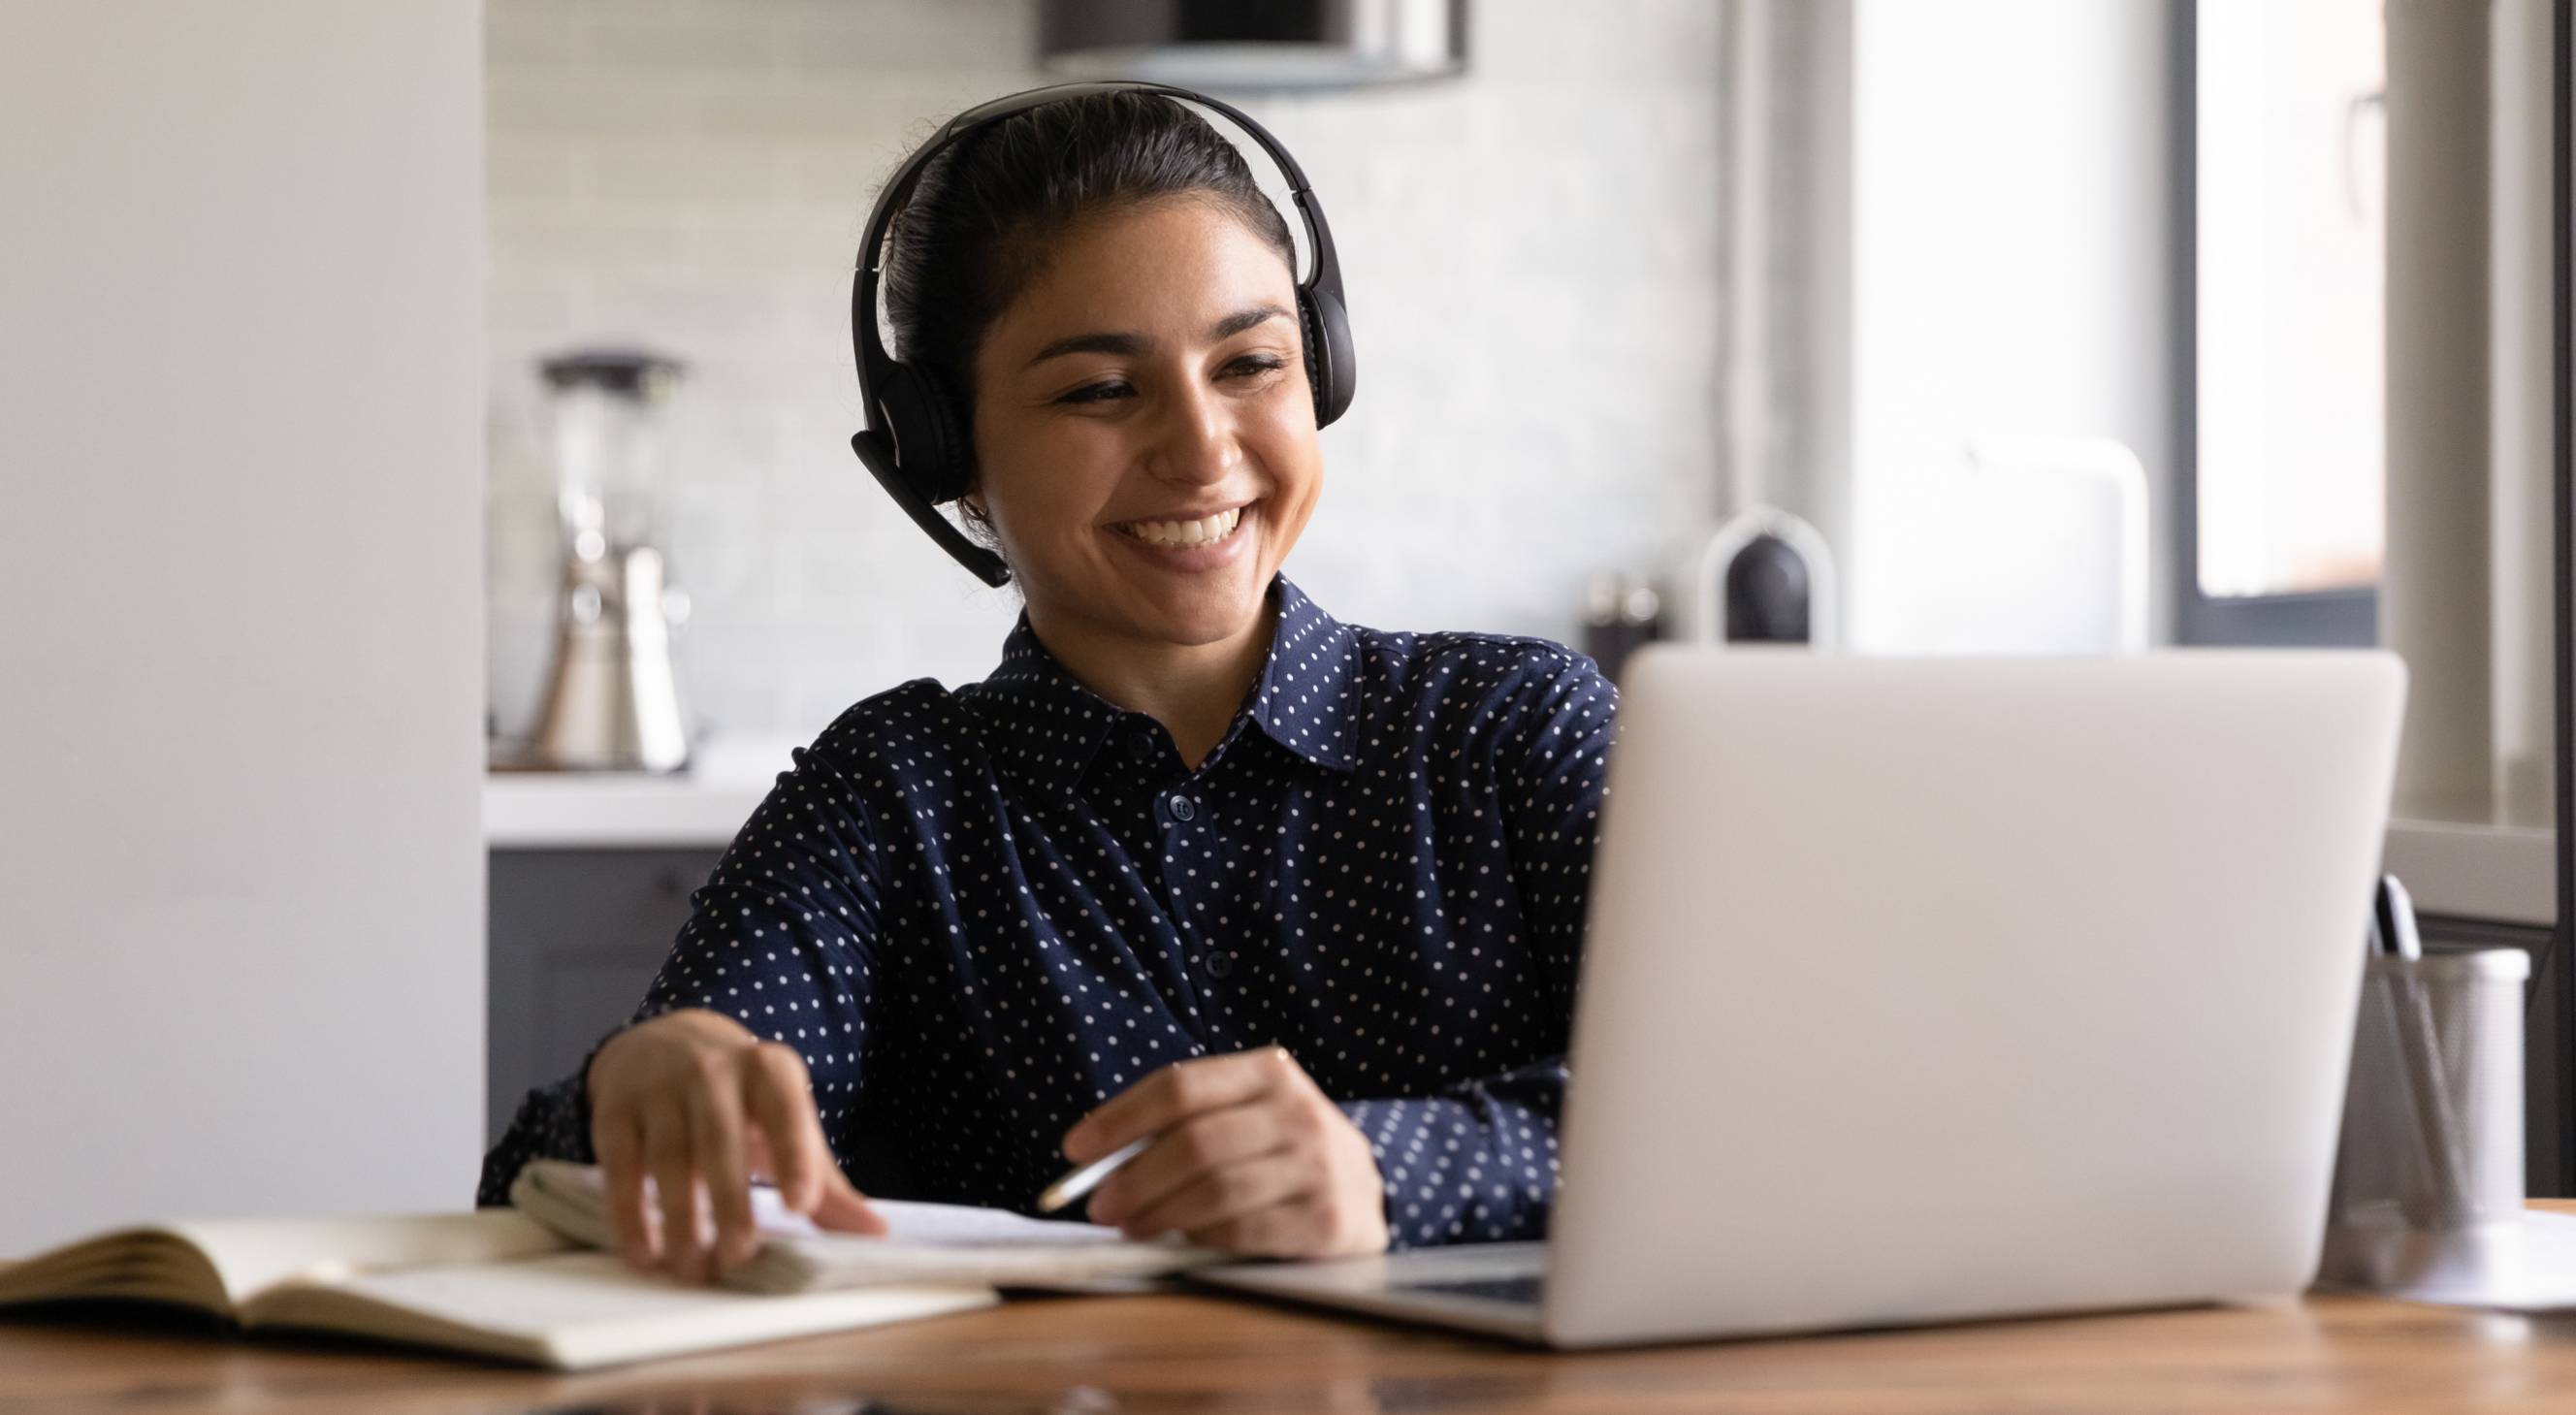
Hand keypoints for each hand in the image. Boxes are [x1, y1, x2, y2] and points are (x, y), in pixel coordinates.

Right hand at [586, 1008, 885, 1281]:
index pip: (786, 1112)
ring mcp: (659, 1086)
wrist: (665, 1040)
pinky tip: (644, 1251)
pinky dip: (630, 1212)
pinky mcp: (615, 1108)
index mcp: (769, 1071)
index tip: (801, 1208)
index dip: (795, 1158)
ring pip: (669, 1156)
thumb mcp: (785, 1122)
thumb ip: (823, 1180)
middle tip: (737, 1259)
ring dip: (680, 1218)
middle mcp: (713, 1070)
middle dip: (730, 1203)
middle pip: (721, 1140)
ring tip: (691, 1267)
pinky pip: (620, 1165)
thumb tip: (875, 1234)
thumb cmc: (740, 1098)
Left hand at [1062, 1045, 1388, 1257]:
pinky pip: (1243, 1231)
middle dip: (1133, 1177)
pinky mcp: (1328, 1219)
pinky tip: (1184, 1239)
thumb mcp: (1244, 1118)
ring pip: (1214, 1189)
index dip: (1119, 1118)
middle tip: (1098, 1204)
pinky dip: (1201, 1238)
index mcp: (1269, 1071)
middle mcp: (1299, 1111)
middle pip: (1193, 1141)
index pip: (1179, 1087)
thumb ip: (1184, 1126)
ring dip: (1158, 1212)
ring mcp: (1319, 1165)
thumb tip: (1097, 1160)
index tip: (1075, 1149)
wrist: (1366, 1190)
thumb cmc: (1280, 1153)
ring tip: (1131, 1224)